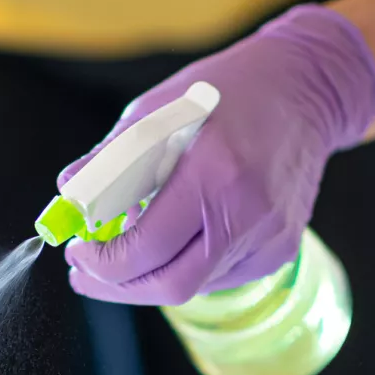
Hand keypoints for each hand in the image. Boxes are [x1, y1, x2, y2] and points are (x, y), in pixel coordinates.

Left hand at [61, 5, 374, 304]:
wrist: (306, 87)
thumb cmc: (223, 92)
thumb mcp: (156, 110)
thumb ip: (110, 159)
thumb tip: (69, 194)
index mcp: (212, 173)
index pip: (146, 248)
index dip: (102, 262)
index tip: (76, 251)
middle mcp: (247, 212)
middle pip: (171, 286)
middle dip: (118, 287)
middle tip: (84, 273)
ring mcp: (270, 236)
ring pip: (194, 284)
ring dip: (150, 274)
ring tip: (127, 242)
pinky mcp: (281, 248)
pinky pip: (219, 274)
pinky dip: (185, 263)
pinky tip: (176, 236)